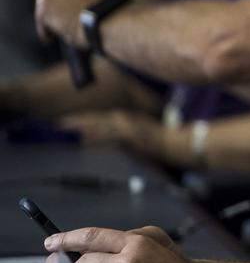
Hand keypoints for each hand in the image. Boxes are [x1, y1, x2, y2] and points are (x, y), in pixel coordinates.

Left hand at [58, 110, 186, 163]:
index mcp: (127, 119)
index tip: (67, 122)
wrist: (180, 143)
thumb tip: (120, 143)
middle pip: (95, 120)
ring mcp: (126, 125)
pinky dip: (93, 136)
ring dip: (80, 127)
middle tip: (57, 124)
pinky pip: (107, 135)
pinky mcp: (129, 133)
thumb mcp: (145, 137)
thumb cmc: (166, 142)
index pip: (100, 119)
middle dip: (76, 122)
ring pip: (97, 125)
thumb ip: (131, 139)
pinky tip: (82, 139)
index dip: (83, 120)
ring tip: (62, 129)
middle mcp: (125, 119)